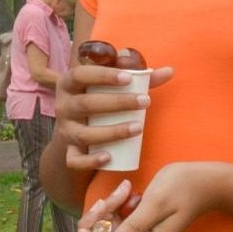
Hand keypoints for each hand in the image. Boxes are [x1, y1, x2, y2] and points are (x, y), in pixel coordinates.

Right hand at [52, 64, 173, 171]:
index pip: (81, 74)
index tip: (129, 78)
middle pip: (86, 104)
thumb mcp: (110, 88)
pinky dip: (90, 160)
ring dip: (112, 132)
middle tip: (146, 102)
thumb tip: (169, 71)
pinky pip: (75, 160)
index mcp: (69, 84)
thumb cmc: (97, 103)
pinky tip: (108, 156)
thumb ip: (139, 79)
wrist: (71, 135)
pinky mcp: (68, 152)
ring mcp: (65, 131)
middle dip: (118, 103)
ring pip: (84, 134)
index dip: (103, 75)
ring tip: (138, 128)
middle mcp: (63, 107)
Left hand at [73, 162, 213, 231]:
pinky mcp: (137, 230)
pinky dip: (113, 208)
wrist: (203, 182)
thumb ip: (134, 228)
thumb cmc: (183, 188)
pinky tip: (127, 192)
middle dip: (95, 227)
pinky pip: (114, 224)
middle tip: (107, 202)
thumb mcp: (156, 204)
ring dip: (105, 213)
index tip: (87, 229)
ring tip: (123, 191)